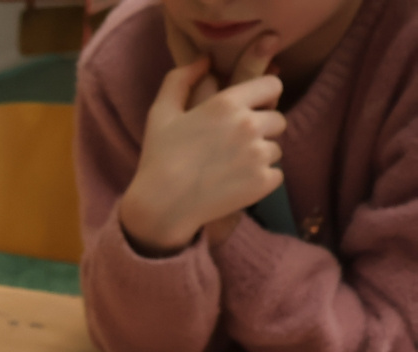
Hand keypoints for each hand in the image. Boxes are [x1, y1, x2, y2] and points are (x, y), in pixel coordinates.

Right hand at [118, 32, 284, 254]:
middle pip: (278, 119)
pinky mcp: (264, 181)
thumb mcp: (161, 113)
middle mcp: (249, 125)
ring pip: (276, 148)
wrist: (161, 207)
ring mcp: (259, 154)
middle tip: (235, 145)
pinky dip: (259, 180)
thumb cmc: (158, 158)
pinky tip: (235, 184)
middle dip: (262, 130)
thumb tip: (204, 60)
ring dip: (259, 156)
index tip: (252, 108)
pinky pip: (275, 174)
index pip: (272, 85)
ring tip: (231, 168)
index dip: (264, 95)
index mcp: (227, 103)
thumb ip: (180, 79)